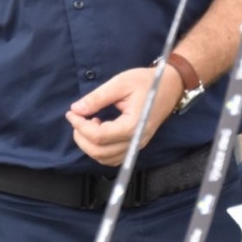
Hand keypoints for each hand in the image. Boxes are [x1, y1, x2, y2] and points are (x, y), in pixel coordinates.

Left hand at [64, 65, 182, 165]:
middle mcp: (136, 141)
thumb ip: (97, 98)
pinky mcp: (135, 145)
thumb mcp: (120, 83)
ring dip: (89, 145)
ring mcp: (137, 145)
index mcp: (133, 126)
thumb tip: (76, 109)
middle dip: (81, 137)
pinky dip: (99, 149)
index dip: (80, 126)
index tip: (72, 113)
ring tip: (89, 123)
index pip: (99, 136)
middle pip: (99, 152)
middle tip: (77, 118)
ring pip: (105, 158)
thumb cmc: (147, 82)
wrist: (170, 86)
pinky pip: (113, 157)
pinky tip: (98, 131)